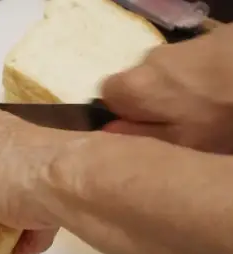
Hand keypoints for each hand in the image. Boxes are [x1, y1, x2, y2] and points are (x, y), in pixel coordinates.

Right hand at [100, 24, 232, 153]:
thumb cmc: (223, 116)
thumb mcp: (181, 142)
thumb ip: (138, 136)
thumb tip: (108, 132)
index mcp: (134, 86)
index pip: (106, 95)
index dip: (124, 112)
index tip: (145, 128)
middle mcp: (149, 59)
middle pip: (138, 81)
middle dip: (153, 100)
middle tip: (181, 123)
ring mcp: (181, 45)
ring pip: (168, 71)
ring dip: (181, 87)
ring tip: (209, 106)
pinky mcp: (211, 37)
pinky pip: (194, 61)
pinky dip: (204, 74)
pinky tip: (225, 88)